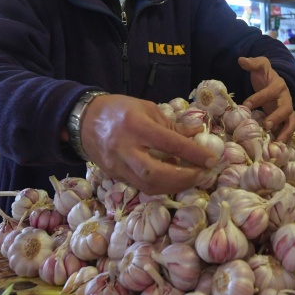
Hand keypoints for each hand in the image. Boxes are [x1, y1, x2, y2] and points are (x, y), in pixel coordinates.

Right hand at [79, 95, 216, 194]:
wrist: (82, 120)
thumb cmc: (118, 109)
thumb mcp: (146, 108)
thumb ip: (171, 124)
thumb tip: (196, 135)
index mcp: (135, 125)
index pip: (169, 142)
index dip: (193, 153)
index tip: (211, 159)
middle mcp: (125, 148)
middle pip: (155, 173)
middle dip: (182, 178)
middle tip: (202, 175)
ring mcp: (117, 165)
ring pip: (147, 185)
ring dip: (173, 186)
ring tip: (191, 180)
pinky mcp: (114, 175)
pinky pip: (140, 186)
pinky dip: (160, 186)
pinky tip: (173, 181)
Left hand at [238, 56, 294, 142]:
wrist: (275, 83)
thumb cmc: (266, 76)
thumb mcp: (260, 66)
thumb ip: (253, 63)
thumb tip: (241, 60)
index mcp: (278, 85)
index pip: (269, 92)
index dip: (258, 98)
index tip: (246, 105)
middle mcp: (286, 99)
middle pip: (286, 109)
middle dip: (277, 117)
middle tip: (266, 125)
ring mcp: (288, 111)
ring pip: (291, 122)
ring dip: (285, 133)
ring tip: (276, 143)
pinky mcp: (286, 120)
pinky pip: (288, 131)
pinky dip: (284, 139)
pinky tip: (277, 149)